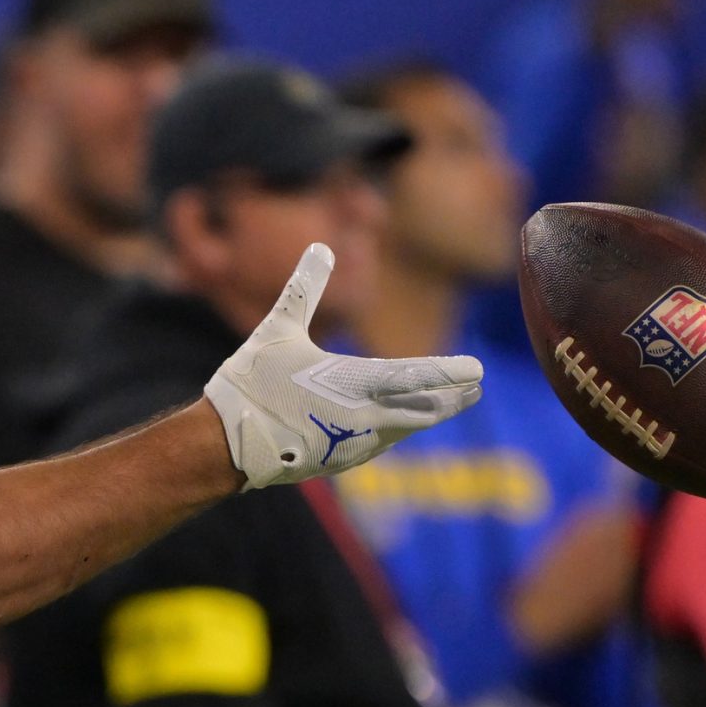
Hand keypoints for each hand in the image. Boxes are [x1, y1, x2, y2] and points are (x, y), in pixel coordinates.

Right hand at [204, 244, 482, 488]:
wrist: (228, 442)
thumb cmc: (253, 381)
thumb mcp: (278, 329)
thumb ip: (305, 288)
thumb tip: (320, 247)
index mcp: (355, 382)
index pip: (417, 376)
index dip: (450, 373)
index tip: (477, 370)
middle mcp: (366, 417)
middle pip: (425, 409)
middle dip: (453, 397)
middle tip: (475, 388)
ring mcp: (357, 443)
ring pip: (406, 428)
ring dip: (430, 414)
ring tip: (450, 404)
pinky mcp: (344, 459)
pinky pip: (382, 441)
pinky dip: (398, 429)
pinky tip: (403, 424)